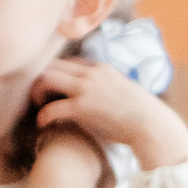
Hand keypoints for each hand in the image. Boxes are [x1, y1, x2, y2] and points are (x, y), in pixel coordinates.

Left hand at [32, 57, 187, 169]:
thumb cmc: (138, 112)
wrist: (151, 124)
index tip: (52, 89)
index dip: (56, 74)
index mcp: (101, 68)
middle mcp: (92, 73)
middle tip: (39, 97)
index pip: (68, 62)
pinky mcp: (82, 106)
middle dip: (40, 79)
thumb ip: (103, 86)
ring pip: (46, 78)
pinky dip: (43, 116)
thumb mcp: (120, 89)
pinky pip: (51, 108)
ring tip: (39, 106)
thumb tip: (93, 94)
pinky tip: (43, 124)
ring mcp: (86, 88)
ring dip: (37, 92)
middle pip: (52, 65)